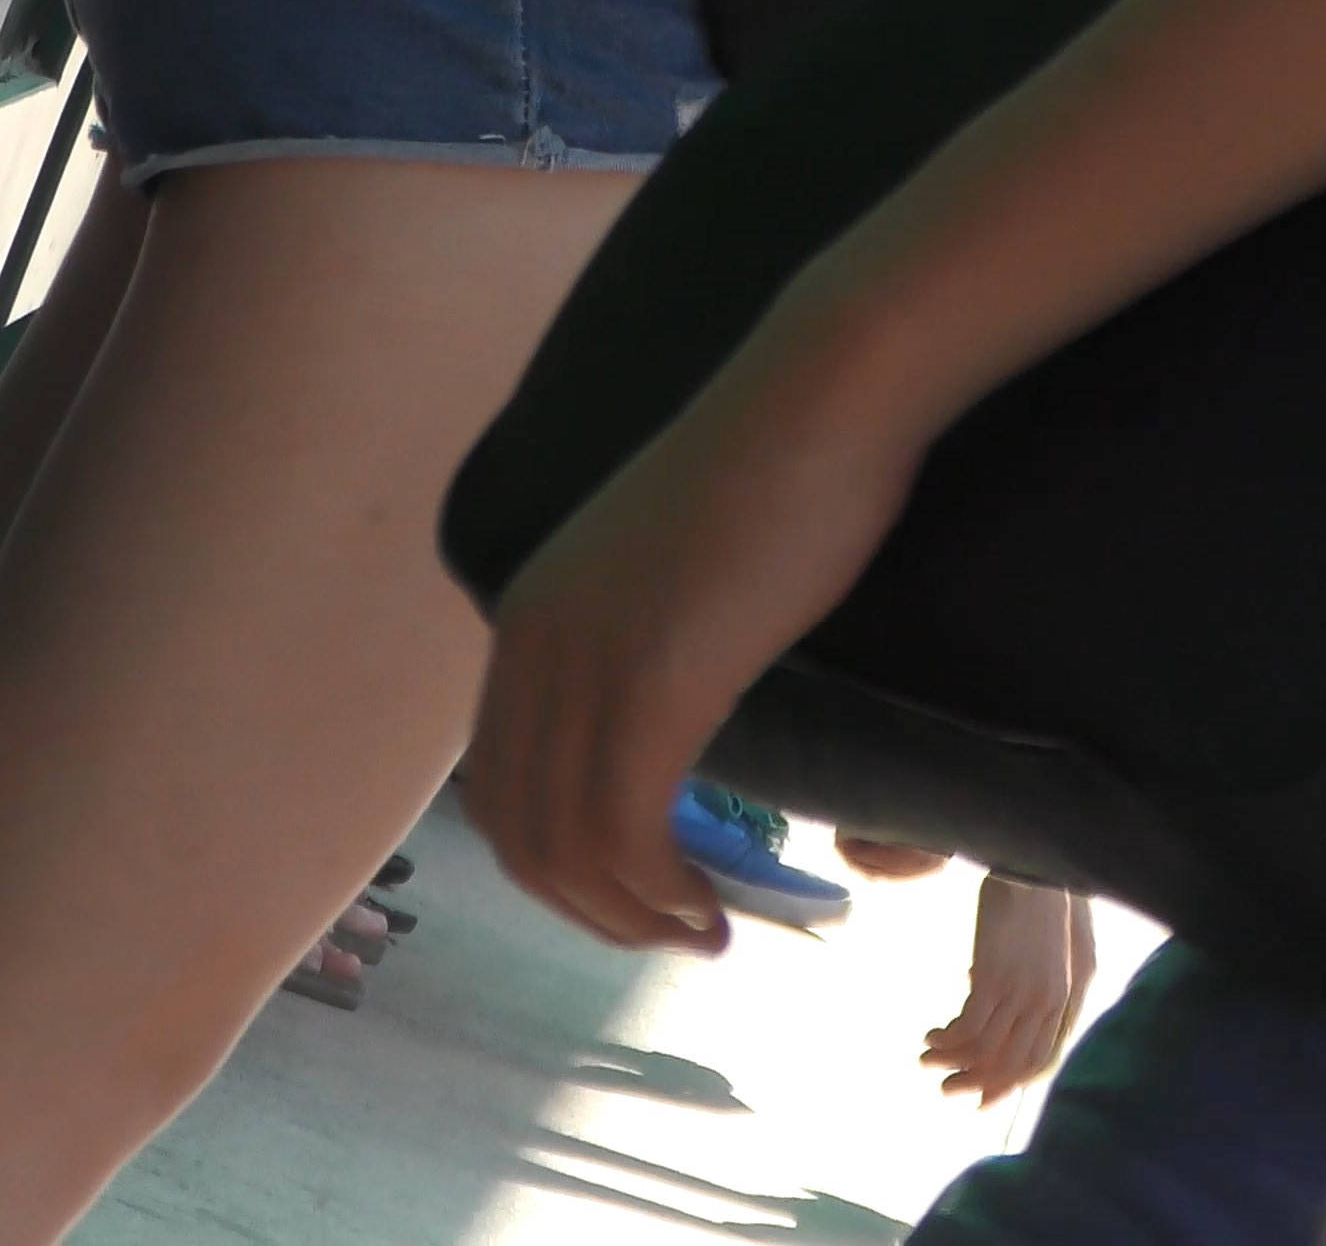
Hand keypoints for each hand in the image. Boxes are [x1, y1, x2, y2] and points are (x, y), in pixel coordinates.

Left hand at [460, 330, 921, 953]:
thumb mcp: (675, 567)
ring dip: (630, 917)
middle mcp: (535, 637)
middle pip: (518, 831)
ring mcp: (588, 656)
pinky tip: (712, 904)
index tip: (641, 892)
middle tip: (677, 931)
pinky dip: (659, 892)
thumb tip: (664, 722)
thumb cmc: (782, 469)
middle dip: (591, 908)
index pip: (499, 785)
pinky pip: (625, 830)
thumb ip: (644, 636)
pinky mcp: (653, 676)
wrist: (825, 394)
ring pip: (566, 847)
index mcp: (530, 610)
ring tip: (703, 932)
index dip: (562, 865)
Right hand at [922, 880, 1095, 1103]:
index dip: (1008, 1085)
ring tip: (926, 1058)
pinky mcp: (992, 978)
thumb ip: (1028, 987)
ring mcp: (1018, 993)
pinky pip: (969, 1027)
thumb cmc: (1032, 907)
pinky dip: (947, 1039)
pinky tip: (931, 1035)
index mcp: (1059, 1001)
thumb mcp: (1040, 954)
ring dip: (951, 1062)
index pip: (1037, 1063)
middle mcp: (1042, 1004)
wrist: (1028, 870)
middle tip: (946, 1091)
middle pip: (1011, 1065)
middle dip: (976, 1083)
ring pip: (985, 1050)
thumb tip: (995, 1010)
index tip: (980, 1098)